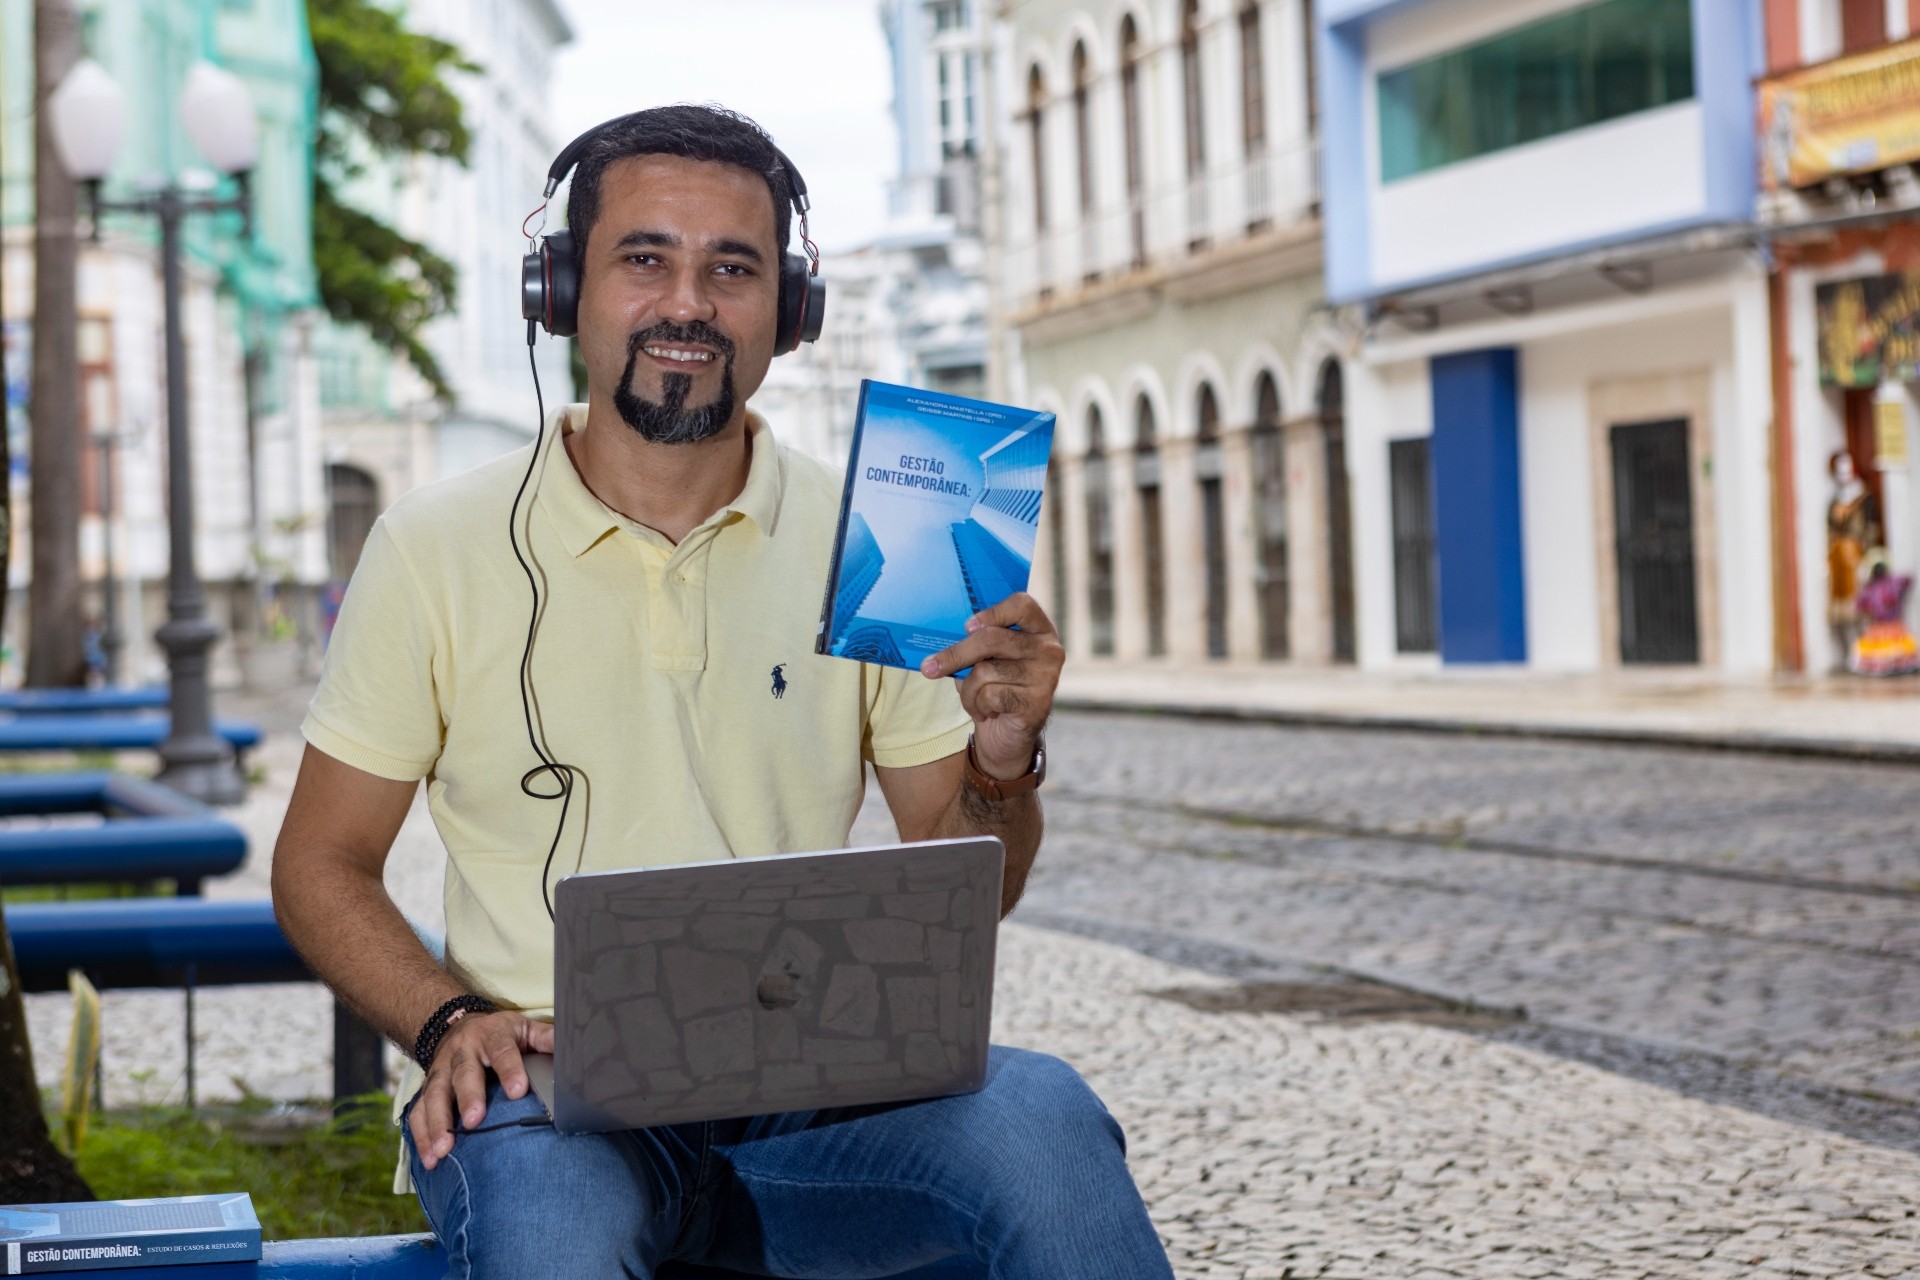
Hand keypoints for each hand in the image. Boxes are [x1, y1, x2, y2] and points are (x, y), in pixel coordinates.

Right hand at [407, 1010, 554, 1170]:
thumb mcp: (524, 1028)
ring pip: (434, 1095)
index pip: (502, 1051)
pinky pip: (419, 1111)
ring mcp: (441, 1070)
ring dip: (438, 1124)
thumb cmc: (501, 1034)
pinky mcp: (428, 1088)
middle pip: (464, 1074)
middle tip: (476, 1120)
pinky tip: (430, 1159)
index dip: (510, 1070)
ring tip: (444, 1150)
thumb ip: (546, 1038)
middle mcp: (463, 1052)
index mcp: (491, 1035)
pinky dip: (421, 1135)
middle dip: (468, 1098)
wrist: (459, 1025)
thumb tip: (573, 1048)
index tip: (518, 1091)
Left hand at [921, 593, 1063, 778]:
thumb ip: (975, 646)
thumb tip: (940, 645)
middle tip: (929, 668)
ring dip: (968, 691)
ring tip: (974, 700)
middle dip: (955, 655)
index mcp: (1038, 629)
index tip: (966, 626)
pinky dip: (977, 706)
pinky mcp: (1038, 702)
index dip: (992, 612)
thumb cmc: (995, 688)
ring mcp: (1047, 675)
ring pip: (984, 671)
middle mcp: (1048, 649)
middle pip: (992, 639)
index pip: (1021, 605)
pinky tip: (988, 712)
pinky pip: (990, 695)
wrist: (1009, 734)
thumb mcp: (985, 660)